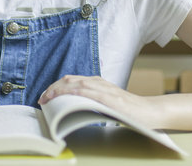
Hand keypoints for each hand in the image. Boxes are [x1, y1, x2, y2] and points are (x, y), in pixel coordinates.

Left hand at [38, 75, 160, 127]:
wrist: (149, 111)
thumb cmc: (127, 109)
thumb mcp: (104, 103)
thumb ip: (90, 102)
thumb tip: (71, 108)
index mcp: (96, 82)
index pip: (70, 80)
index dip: (55, 87)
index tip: (45, 96)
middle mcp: (98, 82)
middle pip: (69, 80)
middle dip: (53, 88)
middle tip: (42, 99)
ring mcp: (104, 89)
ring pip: (76, 84)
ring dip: (59, 90)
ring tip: (48, 98)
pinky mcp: (109, 98)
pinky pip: (89, 92)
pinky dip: (75, 93)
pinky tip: (67, 96)